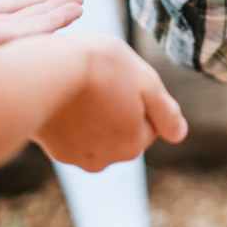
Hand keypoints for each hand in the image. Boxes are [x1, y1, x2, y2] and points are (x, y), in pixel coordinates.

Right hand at [35, 34, 187, 170]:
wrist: (45, 69)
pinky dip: (72, 117)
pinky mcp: (52, 149)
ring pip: (98, 131)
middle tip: (102, 80)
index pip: (149, 121)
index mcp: (133, 144)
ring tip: (82, 86)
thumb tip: (181, 134)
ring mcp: (76, 157)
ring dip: (95, 113)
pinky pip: (72, 132)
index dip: (139, 94)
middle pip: (123, 129)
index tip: (122, 77)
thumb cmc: (101, 67)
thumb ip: (166, 111)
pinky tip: (64, 95)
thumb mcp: (146, 81)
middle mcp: (105, 160)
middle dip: (118, 108)